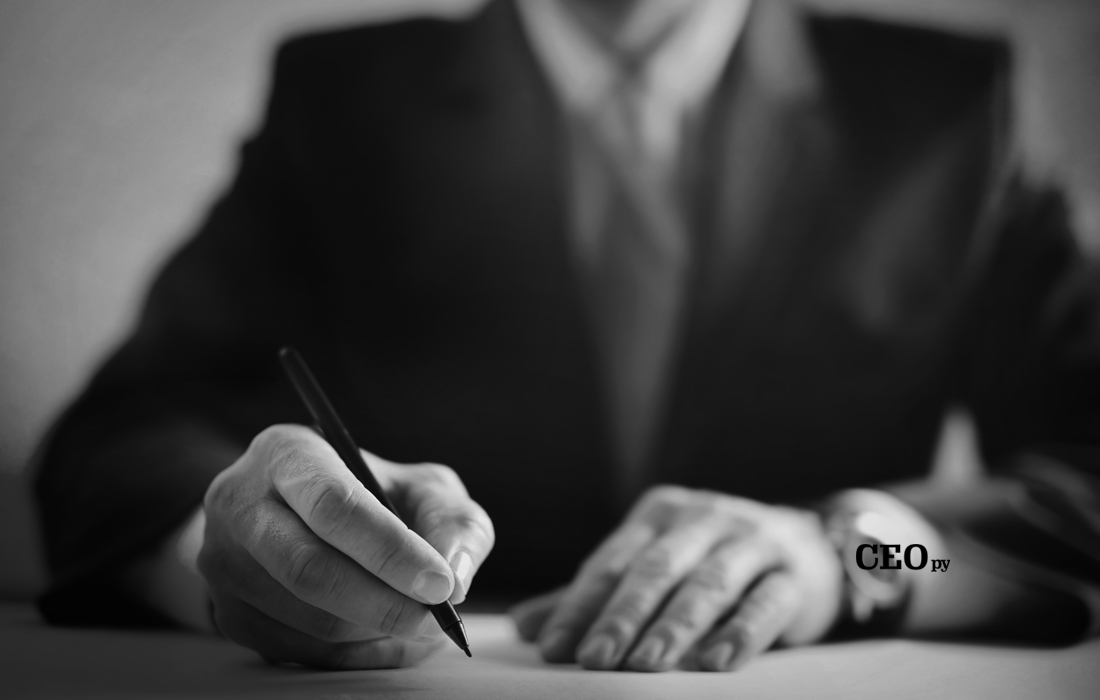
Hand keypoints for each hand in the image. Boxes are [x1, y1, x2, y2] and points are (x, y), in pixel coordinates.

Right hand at [198, 424, 493, 668]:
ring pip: (306, 619)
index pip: (332, 505)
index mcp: (287, 453)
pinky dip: (356, 655)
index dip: (390, 551)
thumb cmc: (376, 496)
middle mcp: (239, 503)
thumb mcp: (422, 488)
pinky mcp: (230, 613)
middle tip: (435, 619)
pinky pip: (299, 651)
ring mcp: (224, 562)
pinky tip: (388, 638)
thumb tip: (456, 577)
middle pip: (309, 569)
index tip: (440, 584)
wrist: (301, 516)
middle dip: (383, 603)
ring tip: (419, 624)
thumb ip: (453, 522)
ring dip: (375, 633)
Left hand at [510, 486, 842, 671]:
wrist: (807, 545)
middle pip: (654, 570)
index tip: (553, 648)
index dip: (579, 605)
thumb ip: (594, 595)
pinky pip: (763, 604)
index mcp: (659, 514)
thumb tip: (524, 627)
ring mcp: (750, 541)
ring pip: (707, 585)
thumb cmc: (711, 560)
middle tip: (593, 660)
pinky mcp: (791, 573)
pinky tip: (714, 664)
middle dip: (621, 616)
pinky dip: (738, 635)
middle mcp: (702, 518)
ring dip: (674, 627)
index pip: (611, 561)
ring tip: (645, 665)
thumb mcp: (654, 565)